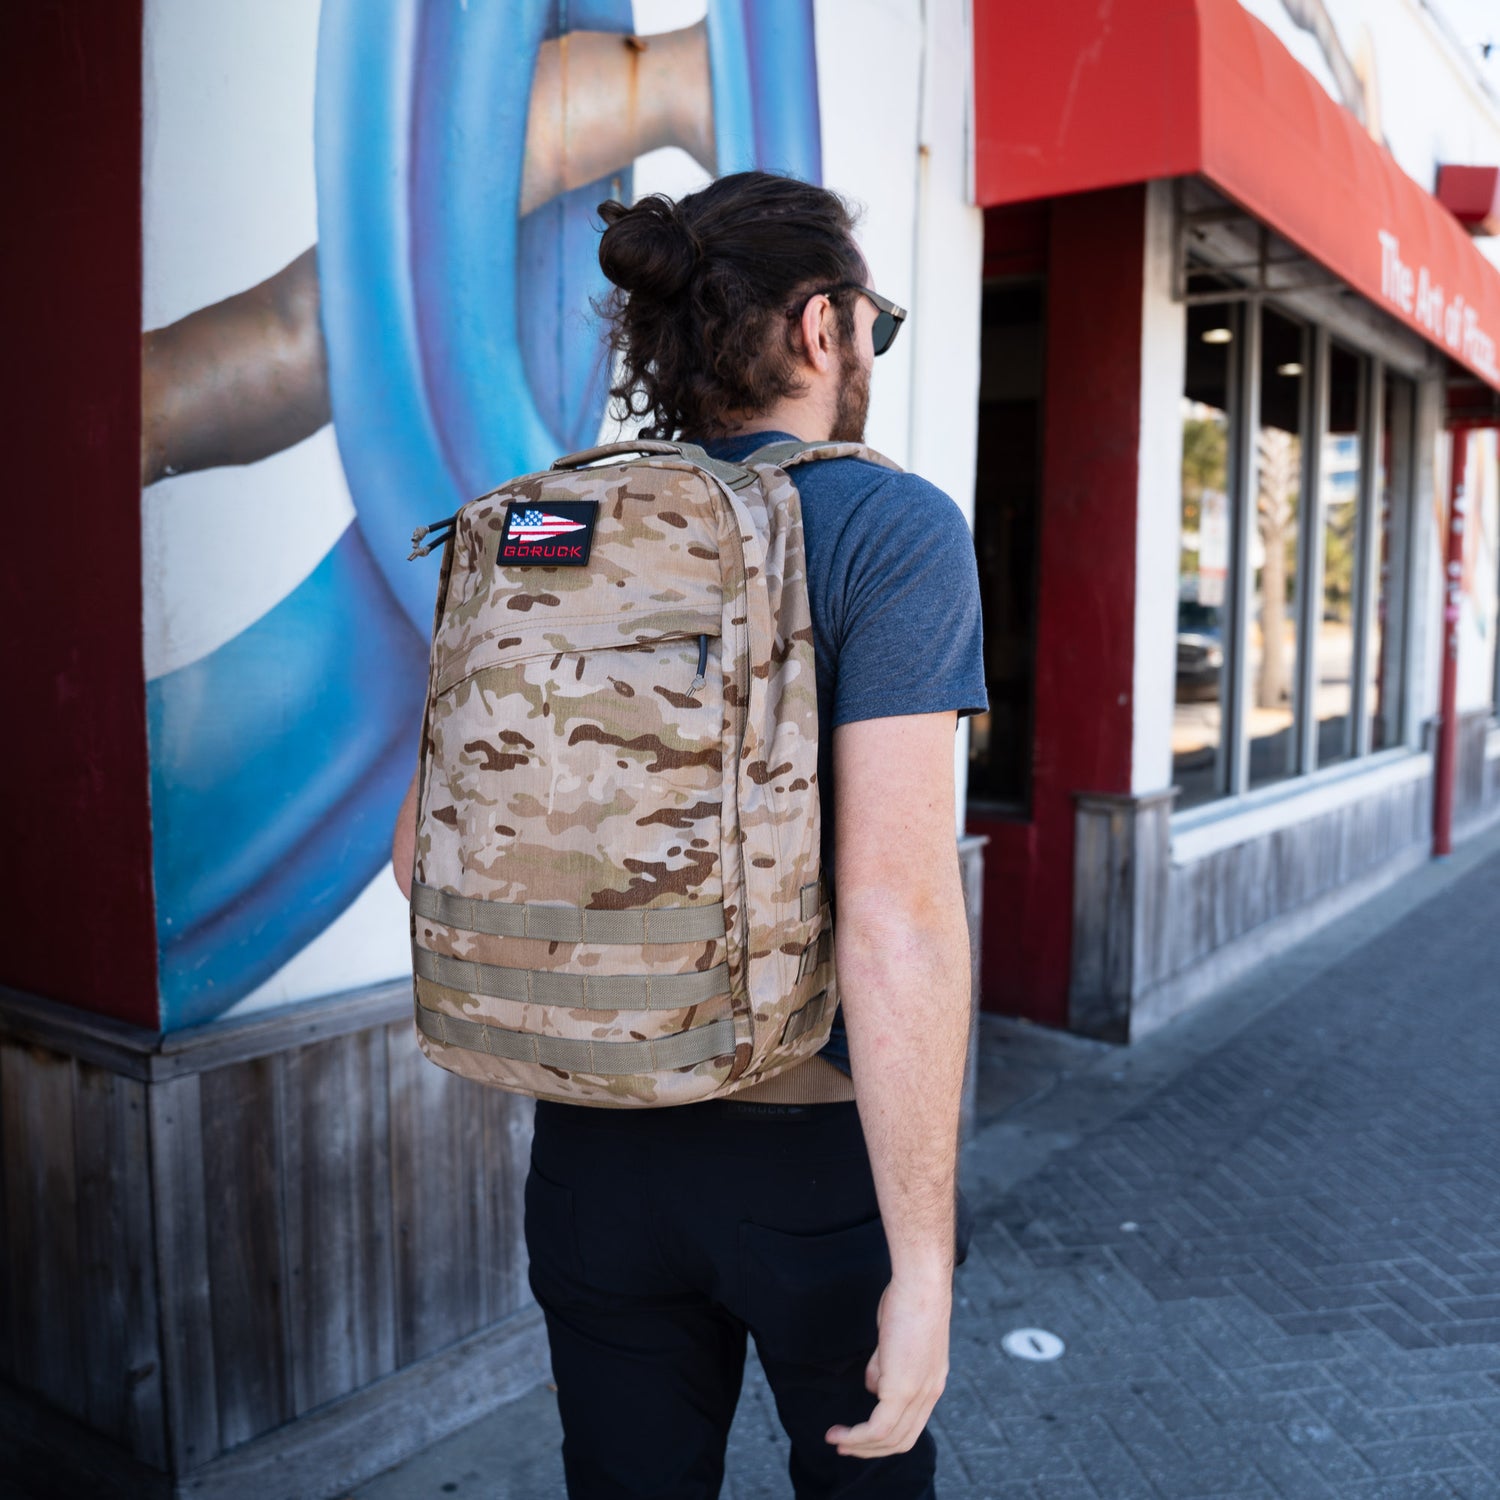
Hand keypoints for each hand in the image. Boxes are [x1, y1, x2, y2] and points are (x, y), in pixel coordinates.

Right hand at [825, 1276, 950, 1458]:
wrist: (921, 1285)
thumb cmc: (908, 1300)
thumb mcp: (896, 1339)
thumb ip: (885, 1365)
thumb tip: (874, 1386)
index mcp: (932, 1383)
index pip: (911, 1425)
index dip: (885, 1437)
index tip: (859, 1435)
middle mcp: (929, 1394)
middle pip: (901, 1441)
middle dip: (870, 1450)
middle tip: (843, 1447)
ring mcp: (918, 1394)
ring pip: (889, 1439)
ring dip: (860, 1446)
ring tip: (836, 1441)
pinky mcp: (903, 1390)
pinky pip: (879, 1428)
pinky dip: (857, 1436)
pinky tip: (841, 1433)